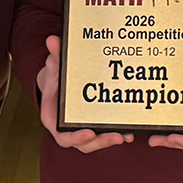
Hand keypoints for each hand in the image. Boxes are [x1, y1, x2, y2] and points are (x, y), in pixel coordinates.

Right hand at [39, 35, 131, 152]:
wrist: (59, 82)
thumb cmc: (56, 76)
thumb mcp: (54, 65)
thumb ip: (55, 55)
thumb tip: (52, 40)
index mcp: (53, 118)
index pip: (62, 135)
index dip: (75, 137)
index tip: (89, 133)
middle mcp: (66, 128)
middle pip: (83, 143)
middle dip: (100, 142)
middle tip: (117, 136)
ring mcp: (81, 129)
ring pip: (95, 142)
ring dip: (109, 141)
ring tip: (125, 135)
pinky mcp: (93, 127)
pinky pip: (103, 135)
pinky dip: (116, 135)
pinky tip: (129, 132)